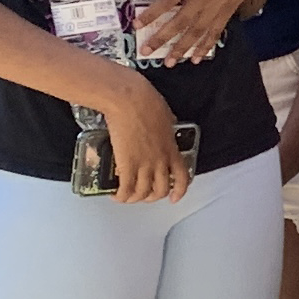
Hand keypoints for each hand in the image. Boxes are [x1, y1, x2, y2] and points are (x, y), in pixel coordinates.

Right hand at [104, 78, 188, 202]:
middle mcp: (161, 161)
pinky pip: (126, 189)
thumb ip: (167, 126)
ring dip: (134, 198)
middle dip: (152, 197)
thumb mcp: (166, 116)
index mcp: (172, 149)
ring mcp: (144, 164)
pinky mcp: (127, 164)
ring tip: (126, 196)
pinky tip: (115, 194)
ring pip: (143, 193)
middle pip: (161, 190)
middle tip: (143, 195)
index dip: (180, 191)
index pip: (182, 177)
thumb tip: (166, 124)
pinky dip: (121, 196)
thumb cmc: (146, 102)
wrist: (129, 100)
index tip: (174, 197)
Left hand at [133, 0, 275, 64]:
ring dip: (182, 48)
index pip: (169, 0)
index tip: (136, 25)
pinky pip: (214, 33)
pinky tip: (196, 59)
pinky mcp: (227, 14)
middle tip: (146, 51)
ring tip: (169, 62)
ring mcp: (217, 8)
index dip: (152, 13)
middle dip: (162, 38)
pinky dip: (205, 47)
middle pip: (180, 21)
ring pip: (197, 32)